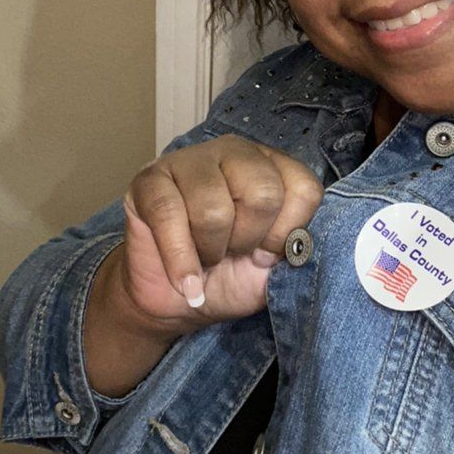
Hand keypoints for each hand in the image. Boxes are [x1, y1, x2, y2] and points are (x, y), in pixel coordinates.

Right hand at [116, 134, 324, 333]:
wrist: (175, 301)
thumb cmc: (228, 275)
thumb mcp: (273, 270)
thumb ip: (295, 249)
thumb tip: (304, 243)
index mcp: (273, 167)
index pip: (303, 189)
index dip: (286, 234)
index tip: (266, 253)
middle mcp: (235, 152)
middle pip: (262, 194)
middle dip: (247, 241)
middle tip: (232, 253)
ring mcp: (190, 160)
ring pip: (214, 209)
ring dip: (211, 251)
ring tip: (205, 256)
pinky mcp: (149, 179)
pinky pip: (169, 216)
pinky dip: (180, 261)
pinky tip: (186, 281)